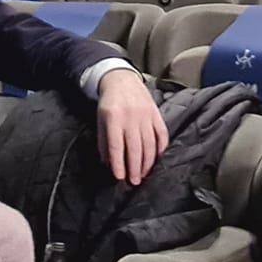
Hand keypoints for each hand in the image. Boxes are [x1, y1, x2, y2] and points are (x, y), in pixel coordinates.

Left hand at [97, 70, 167, 185]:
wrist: (122, 80)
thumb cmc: (109, 103)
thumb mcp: (100, 120)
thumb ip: (103, 142)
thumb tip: (108, 163)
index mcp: (114, 118)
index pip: (116, 145)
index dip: (118, 163)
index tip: (119, 177)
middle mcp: (131, 117)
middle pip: (135, 147)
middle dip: (135, 167)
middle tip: (134, 181)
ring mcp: (146, 115)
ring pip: (149, 143)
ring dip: (147, 162)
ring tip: (144, 174)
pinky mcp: (156, 114)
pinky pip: (162, 134)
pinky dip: (160, 148)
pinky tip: (156, 158)